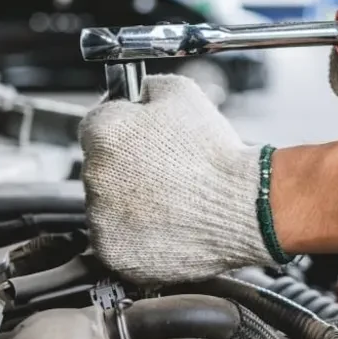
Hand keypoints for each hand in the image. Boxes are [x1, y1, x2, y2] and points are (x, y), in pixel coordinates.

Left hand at [79, 75, 279, 284]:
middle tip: (163, 172)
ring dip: (128, 202)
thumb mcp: (182, 92)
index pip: (96, 124)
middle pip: (99, 166)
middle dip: (125, 167)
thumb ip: (146, 87)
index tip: (139, 139)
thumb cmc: (216, 154)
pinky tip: (164, 224)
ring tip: (169, 199)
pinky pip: (114, 240)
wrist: (243, 206)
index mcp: (105, 132)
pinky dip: (134, 236)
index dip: (122, 130)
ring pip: (105, 206)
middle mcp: (95, 174)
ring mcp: (102, 218)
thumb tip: (136, 92)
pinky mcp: (113, 252)